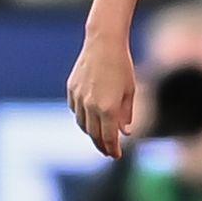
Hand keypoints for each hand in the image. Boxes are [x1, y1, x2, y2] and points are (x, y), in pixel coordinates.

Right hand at [68, 33, 136, 158]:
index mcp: (107, 108)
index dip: (112, 149)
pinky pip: (75, 110)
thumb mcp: (130, 91)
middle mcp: (90, 106)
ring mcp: (78, 98)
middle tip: (108, 151)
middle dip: (101, 145)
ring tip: (100, 137)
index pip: (108, 137)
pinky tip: (90, 119)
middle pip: (93, 134)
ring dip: (91, 133)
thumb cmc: (122, 66)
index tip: (116, 156)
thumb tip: (124, 132)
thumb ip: (126, 114)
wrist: (103, 44)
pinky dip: (82, 118)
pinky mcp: (71, 90)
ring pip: (82, 124)